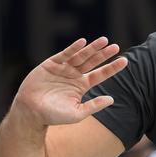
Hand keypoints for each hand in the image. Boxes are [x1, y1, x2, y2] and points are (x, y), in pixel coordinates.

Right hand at [13, 37, 127, 126]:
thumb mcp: (77, 113)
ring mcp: (63, 69)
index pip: (100, 74)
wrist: (30, 113)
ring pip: (80, 56)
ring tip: (104, 40)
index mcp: (82, 86)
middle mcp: (74, 75)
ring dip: (92, 48)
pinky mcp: (51, 64)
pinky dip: (73, 48)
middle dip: (104, 54)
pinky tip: (82, 42)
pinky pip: (64, 54)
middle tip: (116, 46)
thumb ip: (94, 106)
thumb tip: (112, 99)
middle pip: (92, 62)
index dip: (112, 67)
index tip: (125, 60)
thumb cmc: (53, 116)